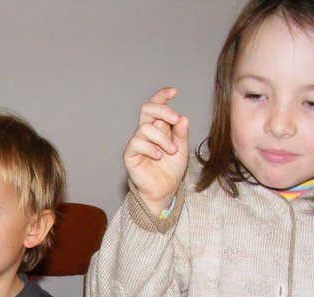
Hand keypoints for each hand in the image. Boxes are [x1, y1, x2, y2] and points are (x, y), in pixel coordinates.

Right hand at [123, 87, 189, 212]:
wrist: (164, 189)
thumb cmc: (171, 169)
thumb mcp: (182, 148)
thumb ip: (181, 133)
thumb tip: (183, 118)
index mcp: (159, 126)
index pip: (157, 105)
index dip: (163, 96)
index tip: (174, 91)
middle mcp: (146, 131)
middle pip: (147, 108)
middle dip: (162, 110)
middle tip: (174, 120)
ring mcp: (137, 141)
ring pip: (146, 127)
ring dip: (162, 138)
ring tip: (170, 151)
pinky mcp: (130, 153)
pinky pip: (137, 143)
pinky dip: (151, 148)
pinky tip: (158, 156)